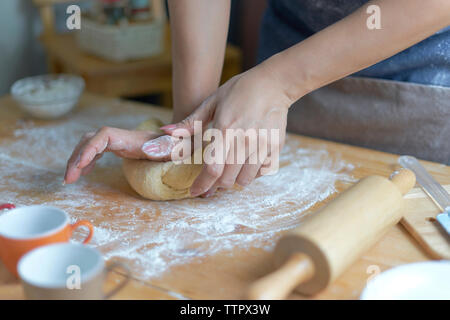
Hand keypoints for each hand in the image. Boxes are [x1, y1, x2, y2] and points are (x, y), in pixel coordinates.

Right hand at [64, 127, 167, 183]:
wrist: (177, 142)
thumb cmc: (176, 146)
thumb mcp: (174, 148)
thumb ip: (164, 147)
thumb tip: (150, 148)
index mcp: (130, 137)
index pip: (103, 137)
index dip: (89, 149)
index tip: (79, 165)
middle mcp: (120, 136)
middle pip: (90, 141)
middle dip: (76, 158)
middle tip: (67, 179)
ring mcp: (118, 141)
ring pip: (89, 146)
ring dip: (77, 161)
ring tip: (68, 179)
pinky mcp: (118, 147)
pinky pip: (96, 151)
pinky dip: (86, 161)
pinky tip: (83, 173)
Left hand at [143, 64, 292, 196]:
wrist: (273, 84)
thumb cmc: (239, 90)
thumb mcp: (211, 102)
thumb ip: (189, 123)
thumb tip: (165, 132)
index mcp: (224, 130)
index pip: (212, 170)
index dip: (202, 185)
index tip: (195, 192)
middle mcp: (243, 141)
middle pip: (227, 179)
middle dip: (216, 184)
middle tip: (212, 180)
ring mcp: (261, 145)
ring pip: (245, 180)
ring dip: (234, 180)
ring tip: (229, 171)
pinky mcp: (275, 147)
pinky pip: (261, 172)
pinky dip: (251, 174)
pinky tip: (246, 164)